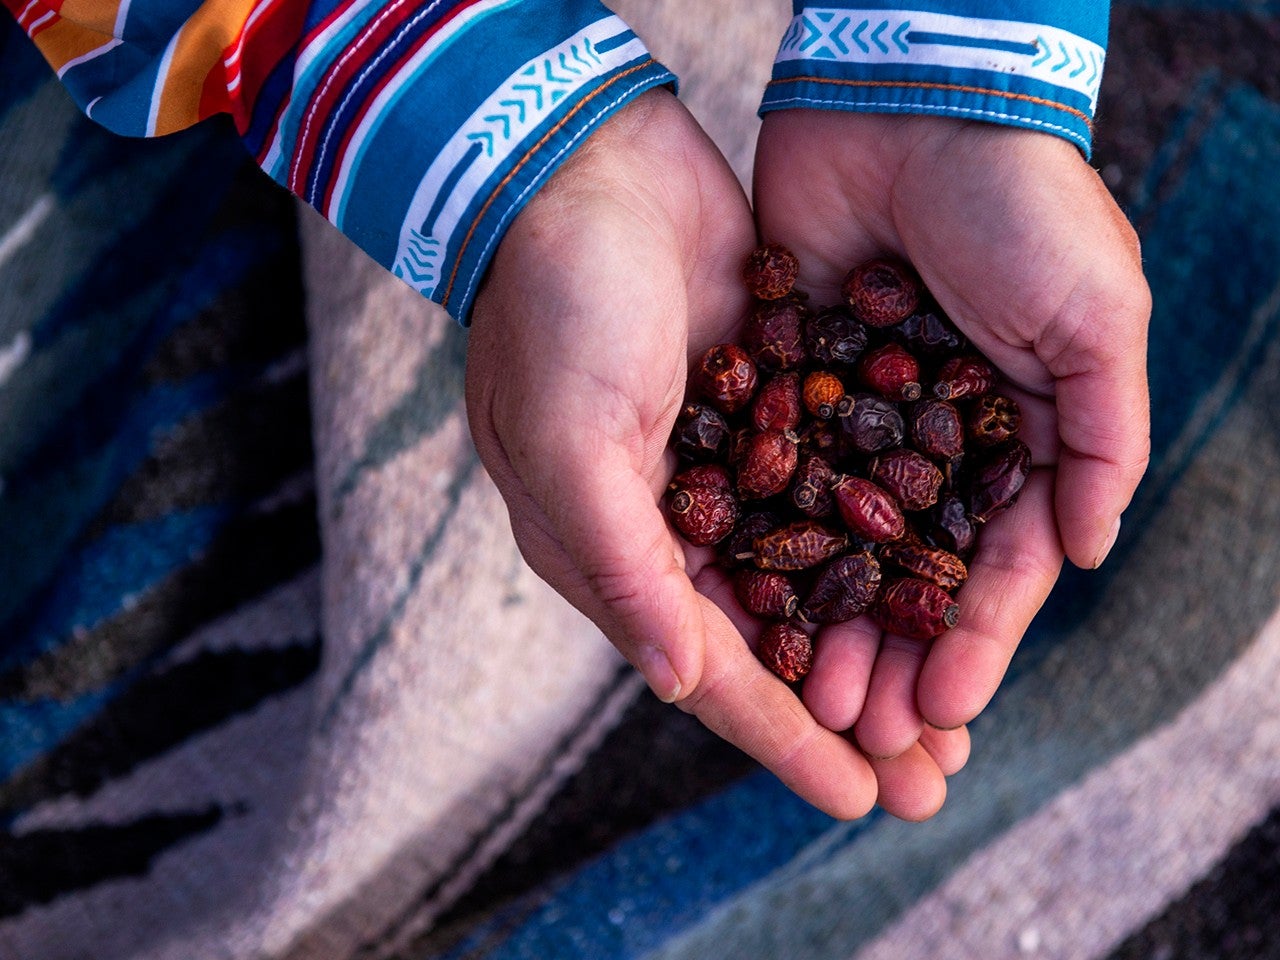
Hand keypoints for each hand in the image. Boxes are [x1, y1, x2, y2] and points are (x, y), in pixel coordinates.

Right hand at [467, 90, 961, 819]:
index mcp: (606, 547)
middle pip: (773, 642)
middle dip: (850, 712)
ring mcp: (726, 466)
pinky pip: (837, 497)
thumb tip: (678, 680)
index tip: (857, 798)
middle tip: (931, 779)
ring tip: (952, 708)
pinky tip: (945, 580)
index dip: (783, 736)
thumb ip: (622, 566)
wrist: (589, 170)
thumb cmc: (557, 306)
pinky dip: (888, 547)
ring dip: (880, 643)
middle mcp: (666, 523)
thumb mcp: (569, 442)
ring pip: (817, 582)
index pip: (706, 665)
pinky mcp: (772, 409)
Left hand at [753, 111, 1150, 756]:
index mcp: (1012, 435)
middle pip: (906, 575)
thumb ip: (1100, 435)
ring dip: (823, 625)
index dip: (973, 643)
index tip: (941, 713)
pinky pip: (771, 482)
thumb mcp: (1094, 316)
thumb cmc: (1019, 205)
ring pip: (833, 546)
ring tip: (803, 699)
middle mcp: (930, 440)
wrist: (909, 103)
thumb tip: (1087, 551)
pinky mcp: (783, 383)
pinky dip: (761, 547)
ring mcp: (852, 417)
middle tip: (861, 734)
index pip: (993, 566)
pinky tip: (742, 608)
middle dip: (889, 657)